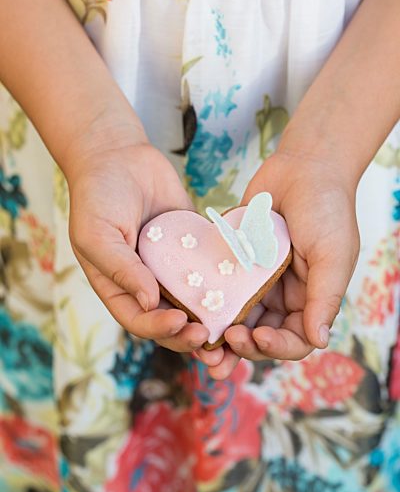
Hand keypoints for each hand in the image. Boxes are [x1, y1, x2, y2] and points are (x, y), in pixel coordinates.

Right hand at [66, 132, 224, 366]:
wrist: (118, 155)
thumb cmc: (97, 196)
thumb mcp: (97, 235)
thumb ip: (121, 269)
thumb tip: (149, 303)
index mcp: (119, 286)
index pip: (138, 320)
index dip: (159, 329)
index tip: (180, 323)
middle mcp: (146, 282)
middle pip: (170, 319)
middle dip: (189, 333)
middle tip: (211, 336)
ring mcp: (171, 265)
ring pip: (194, 299)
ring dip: (211, 315)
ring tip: (231, 323)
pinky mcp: (192, 246)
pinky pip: (210, 267)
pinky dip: (224, 280)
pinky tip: (243, 285)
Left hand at [208, 149, 359, 377]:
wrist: (304, 166)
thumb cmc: (327, 209)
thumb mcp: (333, 255)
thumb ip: (325, 298)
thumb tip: (319, 341)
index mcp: (310, 300)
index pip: (295, 340)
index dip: (277, 347)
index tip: (258, 337)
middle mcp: (283, 296)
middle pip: (260, 336)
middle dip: (242, 348)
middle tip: (221, 348)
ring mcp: (257, 281)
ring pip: (236, 318)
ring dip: (219, 334)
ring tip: (199, 345)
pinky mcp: (236, 263)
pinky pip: (220, 288)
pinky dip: (208, 302)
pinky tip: (190, 309)